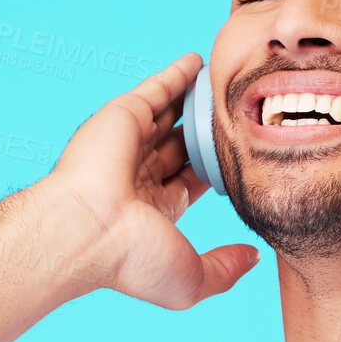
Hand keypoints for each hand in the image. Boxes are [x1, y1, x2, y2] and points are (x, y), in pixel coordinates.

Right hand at [41, 52, 260, 308]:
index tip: (243, 155)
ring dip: (196, 101)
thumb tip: (255, 258)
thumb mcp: (191, 279)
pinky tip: (199, 62)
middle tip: (239, 115)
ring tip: (225, 85)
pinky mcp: (124, 115)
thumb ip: (225, 269)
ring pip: (172, 116)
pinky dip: (177, 74)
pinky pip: (157, 88)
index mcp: (156, 210)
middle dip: (206, 133)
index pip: (194, 181)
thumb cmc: (132, 260)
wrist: (86, 232)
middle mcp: (142, 175)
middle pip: (184, 146)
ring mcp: (131, 143)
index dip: (217, 168)